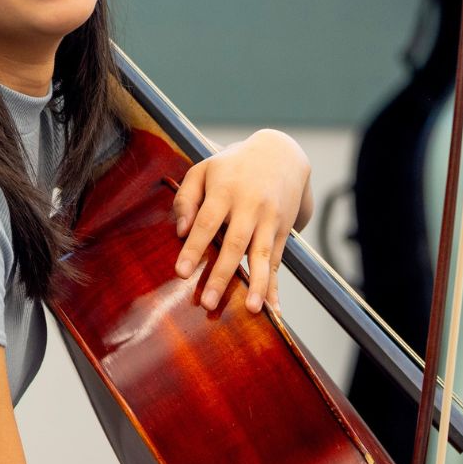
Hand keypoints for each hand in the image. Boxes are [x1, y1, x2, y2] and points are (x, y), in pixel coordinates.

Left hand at [171, 129, 312, 313]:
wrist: (282, 154)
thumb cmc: (232, 166)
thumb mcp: (203, 170)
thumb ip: (186, 198)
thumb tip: (180, 231)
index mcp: (224, 191)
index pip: (206, 222)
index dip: (194, 248)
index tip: (182, 273)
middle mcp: (250, 207)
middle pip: (234, 244)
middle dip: (222, 275)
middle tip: (208, 302)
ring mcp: (269, 220)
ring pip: (262, 255)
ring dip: (257, 284)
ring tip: (250, 309)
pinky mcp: (283, 231)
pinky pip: (277, 262)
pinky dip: (275, 286)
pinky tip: (273, 309)